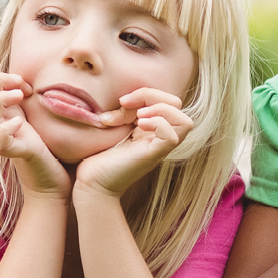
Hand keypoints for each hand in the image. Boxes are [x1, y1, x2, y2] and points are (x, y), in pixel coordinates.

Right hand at [0, 73, 64, 197]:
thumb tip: (33, 80)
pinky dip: (6, 130)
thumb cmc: (51, 149)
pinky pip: (0, 144)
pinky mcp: (17, 155)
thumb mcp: (39, 117)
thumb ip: (31, 101)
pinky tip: (22, 124)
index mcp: (4, 116)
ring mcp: (6, 141)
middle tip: (21, 85)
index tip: (26, 84)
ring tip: (21, 96)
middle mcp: (1, 127)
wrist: (55, 182)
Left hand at [73, 87, 192, 197]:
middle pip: (178, 107)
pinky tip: (139, 125)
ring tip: (139, 117)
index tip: (122, 100)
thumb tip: (126, 101)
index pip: (165, 100)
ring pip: (185, 122)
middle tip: (131, 107)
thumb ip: (124, 112)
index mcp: (152, 128)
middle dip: (155, 97)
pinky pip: (172, 137)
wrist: (92, 184)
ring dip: (161, 110)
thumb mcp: (113, 126)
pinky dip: (158, 124)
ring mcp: (159, 148)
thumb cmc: (100, 157)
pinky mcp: (153, 157)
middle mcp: (159, 138)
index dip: (146, 92)